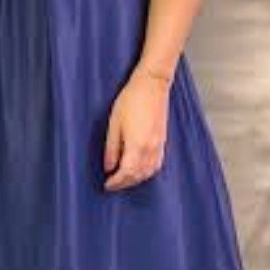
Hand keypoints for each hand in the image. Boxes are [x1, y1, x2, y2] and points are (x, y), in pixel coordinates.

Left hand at [103, 67, 172, 191]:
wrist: (152, 85)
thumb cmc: (131, 100)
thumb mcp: (114, 124)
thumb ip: (111, 148)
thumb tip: (108, 167)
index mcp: (136, 146)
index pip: (126, 173)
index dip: (116, 182)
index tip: (107, 185)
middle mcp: (150, 149)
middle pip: (138, 176)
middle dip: (125, 183)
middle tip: (112, 185)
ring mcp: (159, 145)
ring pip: (149, 173)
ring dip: (136, 179)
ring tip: (124, 179)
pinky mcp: (163, 141)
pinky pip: (156, 165)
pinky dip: (147, 172)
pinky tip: (139, 170)